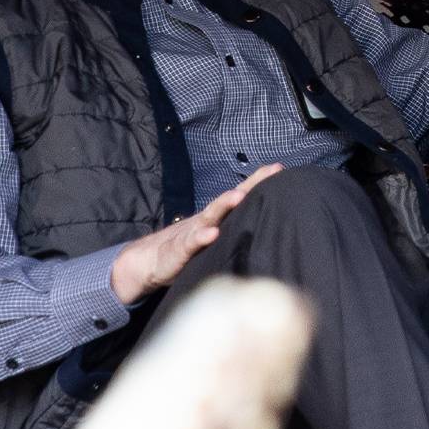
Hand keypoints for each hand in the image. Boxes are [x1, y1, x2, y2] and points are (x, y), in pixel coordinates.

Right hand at [110, 167, 279, 303]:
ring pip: (210, 216)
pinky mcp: (180, 250)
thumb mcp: (214, 237)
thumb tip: (262, 226)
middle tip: (269, 173)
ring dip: (224, 204)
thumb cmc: (188, 248)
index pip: (240, 195)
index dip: (258, 182)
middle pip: (229, 199)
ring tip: (238, 196)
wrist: (150, 260)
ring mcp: (192, 232)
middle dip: (250, 185)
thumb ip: (232, 230)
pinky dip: (202, 237)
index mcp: (217, 218)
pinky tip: (212, 234)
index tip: (278, 168)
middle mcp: (206, 220)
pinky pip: (191, 242)